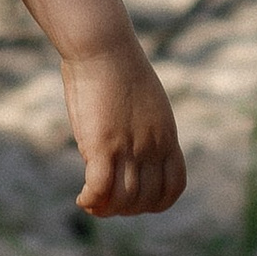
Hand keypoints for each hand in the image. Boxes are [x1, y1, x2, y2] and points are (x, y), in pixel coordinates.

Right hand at [11, 0, 187, 218]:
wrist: (104, 45)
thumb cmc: (116, 66)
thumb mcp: (142, 102)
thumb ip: (141, 128)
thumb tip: (128, 143)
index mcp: (167, 135)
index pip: (174, 187)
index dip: (156, 203)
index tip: (135, 200)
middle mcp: (153, 147)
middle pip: (146, 200)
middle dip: (126, 209)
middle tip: (105, 203)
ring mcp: (130, 148)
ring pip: (124, 200)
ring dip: (106, 209)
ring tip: (91, 202)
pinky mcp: (104, 145)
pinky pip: (100, 189)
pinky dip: (91, 201)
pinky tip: (82, 199)